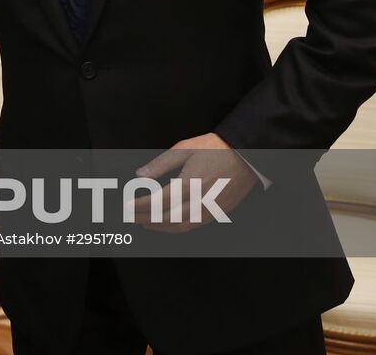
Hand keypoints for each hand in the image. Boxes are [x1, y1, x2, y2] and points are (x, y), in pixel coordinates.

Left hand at [130, 133, 257, 232]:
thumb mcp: (184, 148)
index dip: (140, 206)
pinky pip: (195, 226)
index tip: (128, 207)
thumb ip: (160, 164)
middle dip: (146, 219)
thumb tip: (140, 174)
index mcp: (189, 184)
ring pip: (181, 226)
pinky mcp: (218, 212)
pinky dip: (178, 228)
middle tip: (132, 217)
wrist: (247, 155)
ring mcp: (210, 209)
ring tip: (146, 224)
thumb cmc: (217, 149)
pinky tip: (170, 224)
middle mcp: (199, 201)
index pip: (157, 201)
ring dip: (161, 227)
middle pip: (167, 218)